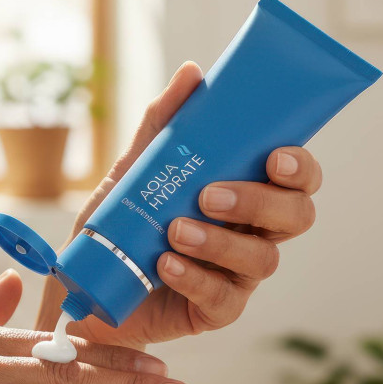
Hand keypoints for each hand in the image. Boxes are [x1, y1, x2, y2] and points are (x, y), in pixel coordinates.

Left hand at [37, 62, 322, 348]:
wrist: (83, 286)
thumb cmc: (119, 227)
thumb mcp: (133, 172)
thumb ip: (162, 126)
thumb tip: (192, 72)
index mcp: (244, 195)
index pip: (295, 179)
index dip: (299, 167)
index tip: (275, 156)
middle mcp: (251, 234)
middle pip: (295, 217)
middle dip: (260, 202)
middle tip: (211, 194)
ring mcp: (237, 275)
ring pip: (263, 259)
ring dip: (219, 241)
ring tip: (175, 231)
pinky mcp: (216, 311)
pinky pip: (223, 298)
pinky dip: (195, 277)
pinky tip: (166, 264)